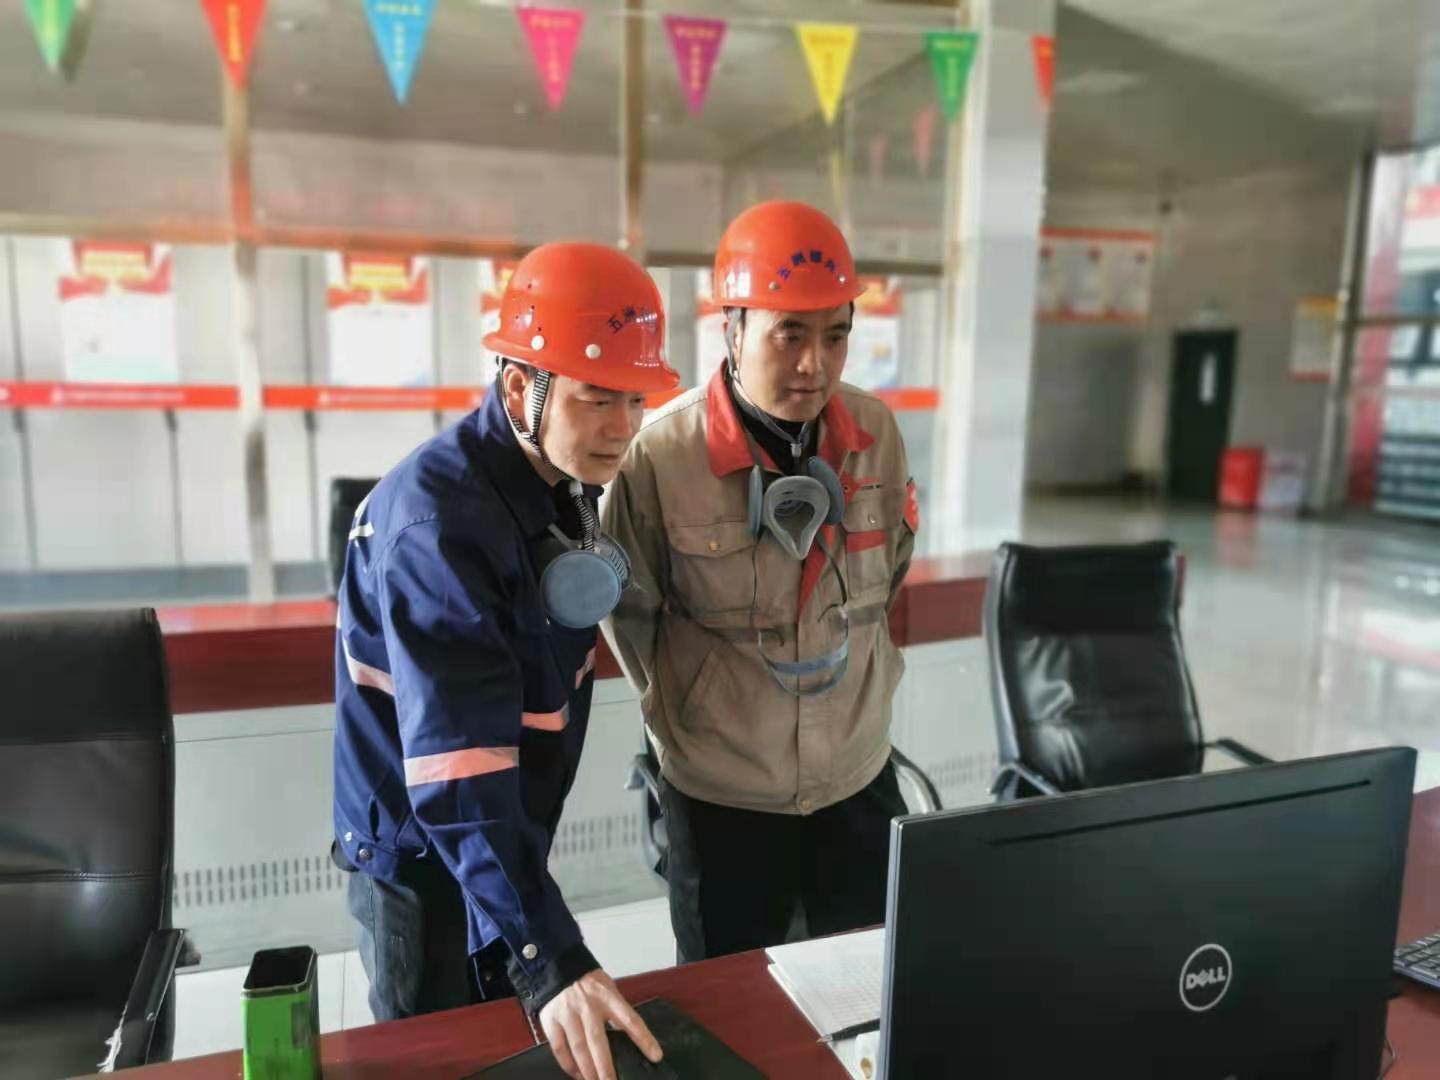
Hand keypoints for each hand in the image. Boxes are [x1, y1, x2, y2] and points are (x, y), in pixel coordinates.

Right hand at [537, 969, 661, 1079]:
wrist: (558, 966)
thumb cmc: (589, 983)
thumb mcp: (608, 989)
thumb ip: (617, 1012)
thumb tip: (632, 1040)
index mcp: (607, 996)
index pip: (630, 1019)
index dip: (644, 1039)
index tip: (655, 1055)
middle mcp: (587, 1005)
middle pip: (598, 1040)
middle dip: (606, 1066)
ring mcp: (567, 1013)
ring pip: (578, 1048)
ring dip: (588, 1070)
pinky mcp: (551, 1021)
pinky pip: (560, 1048)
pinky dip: (569, 1065)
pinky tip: (578, 1074)